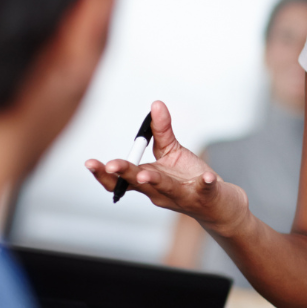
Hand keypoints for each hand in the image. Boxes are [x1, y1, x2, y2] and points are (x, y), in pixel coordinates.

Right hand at [85, 100, 248, 234]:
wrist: (216, 203)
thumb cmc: (188, 178)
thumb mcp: (172, 151)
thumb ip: (162, 130)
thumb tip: (156, 104)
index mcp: (148, 179)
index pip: (121, 180)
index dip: (104, 173)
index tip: (89, 163)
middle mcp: (160, 191)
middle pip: (138, 183)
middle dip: (124, 173)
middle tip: (111, 166)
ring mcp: (183, 194)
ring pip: (166, 188)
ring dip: (155, 181)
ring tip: (147, 174)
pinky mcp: (205, 195)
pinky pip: (204, 190)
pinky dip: (205, 184)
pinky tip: (207, 178)